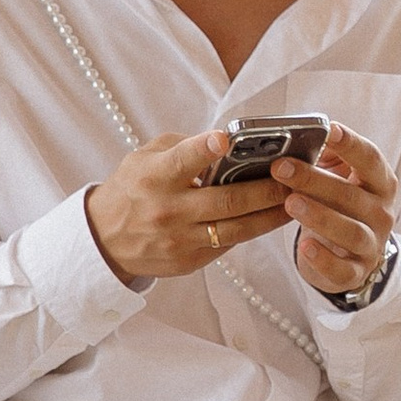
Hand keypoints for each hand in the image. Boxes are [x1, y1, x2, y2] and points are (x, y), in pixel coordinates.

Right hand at [85, 132, 288, 286]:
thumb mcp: (145, 158)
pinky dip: (252, 230)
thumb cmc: (132, 189)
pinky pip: (228, 245)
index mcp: (154, 178)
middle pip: (226, 201)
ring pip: (236, 229)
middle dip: (266, 190)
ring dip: (271, 216)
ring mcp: (179, 240)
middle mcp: (167, 210)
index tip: (226, 139)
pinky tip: (271, 218)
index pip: (182, 160)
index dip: (204, 149)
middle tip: (294, 178)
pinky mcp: (189, 261)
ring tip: (296, 201)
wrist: (104, 239)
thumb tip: (229, 143)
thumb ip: (184, 146)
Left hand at [277, 123, 397, 298]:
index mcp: (379, 183)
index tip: (329, 129)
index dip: (351, 144)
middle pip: (352, 195)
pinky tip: (304, 246)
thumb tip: (300, 138)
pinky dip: (323, 258)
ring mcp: (371, 244)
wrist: (349, 253)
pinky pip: (342, 268)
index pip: (370, 159)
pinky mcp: (356, 272)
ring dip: (319, 216)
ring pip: (350, 231)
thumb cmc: (339, 206)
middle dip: (316, 180)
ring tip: (290, 203)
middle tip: (282, 167)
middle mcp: (381, 213)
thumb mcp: (339, 178)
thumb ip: (326, 156)